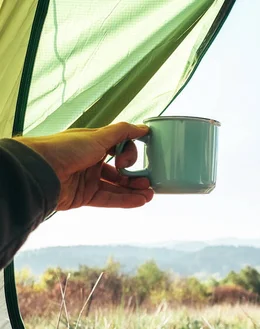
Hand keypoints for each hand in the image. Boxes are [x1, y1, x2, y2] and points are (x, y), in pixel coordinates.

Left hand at [16, 122, 153, 209]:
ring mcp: (87, 180)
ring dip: (134, 190)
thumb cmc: (64, 148)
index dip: (129, 154)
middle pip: (119, 171)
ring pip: (116, 187)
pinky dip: (125, 201)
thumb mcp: (98, 136)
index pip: (120, 149)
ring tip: (150, 194)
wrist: (39, 170)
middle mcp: (91, 161)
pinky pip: (108, 199)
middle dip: (136, 176)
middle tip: (149, 181)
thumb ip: (123, 133)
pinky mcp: (83, 197)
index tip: (128, 159)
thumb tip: (143, 128)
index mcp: (93, 144)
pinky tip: (139, 201)